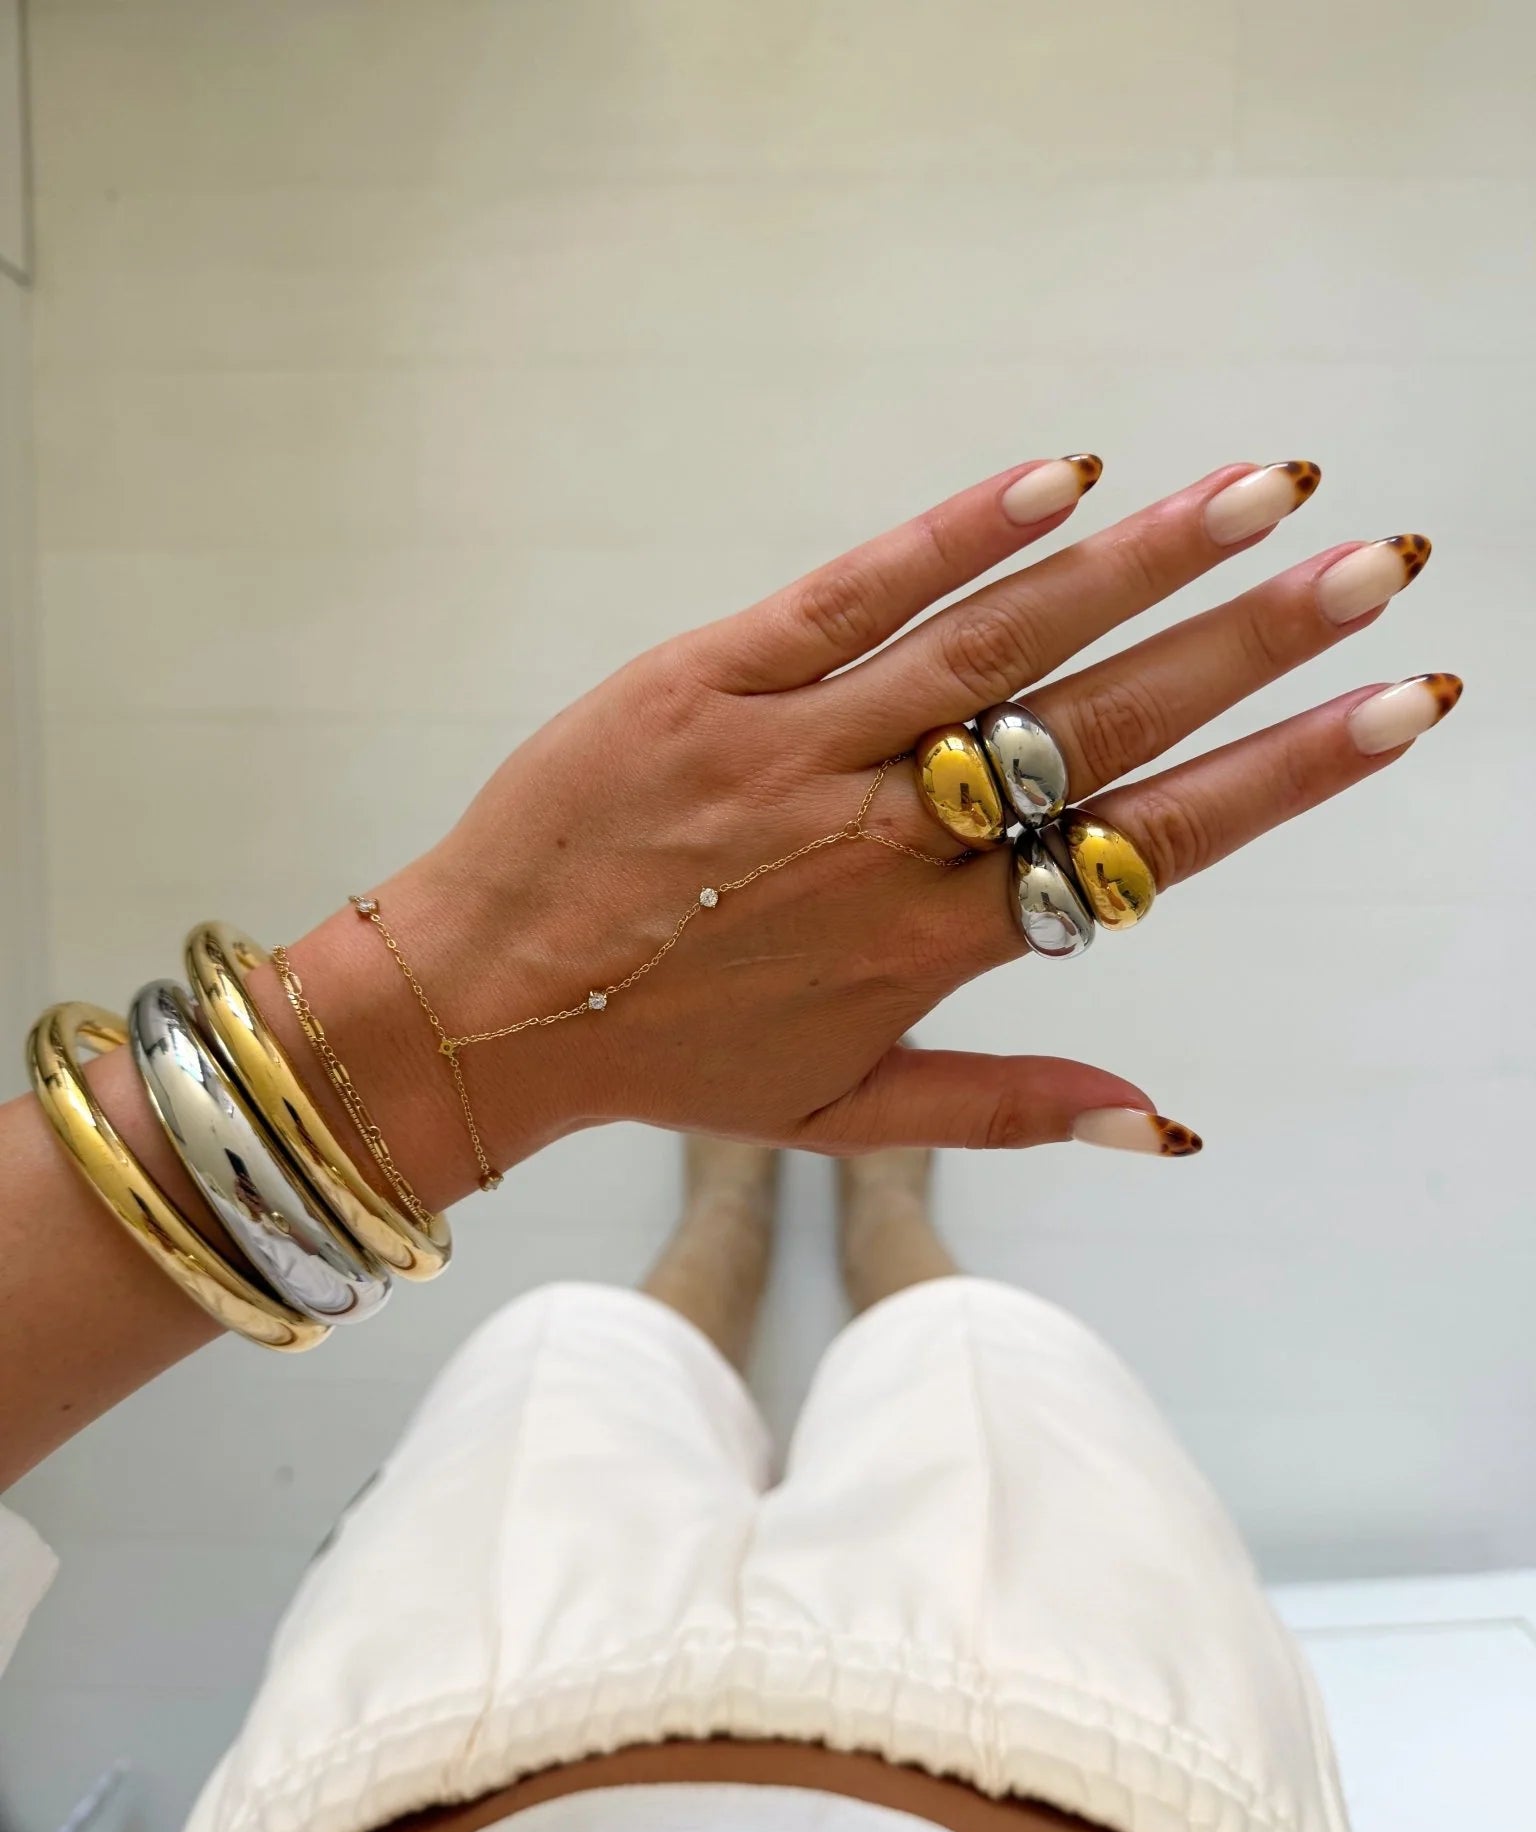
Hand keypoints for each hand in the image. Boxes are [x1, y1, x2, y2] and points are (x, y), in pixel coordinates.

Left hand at [273, 456, 1447, 1201]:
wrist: (482, 1005)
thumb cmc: (668, 1060)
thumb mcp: (840, 1118)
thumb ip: (1011, 1110)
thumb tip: (1172, 1131)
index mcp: (934, 945)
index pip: (1148, 846)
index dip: (1284, 776)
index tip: (1398, 708)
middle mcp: (888, 842)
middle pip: (1102, 725)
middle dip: (1258, 644)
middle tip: (1380, 571)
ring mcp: (800, 749)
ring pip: (999, 644)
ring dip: (1142, 563)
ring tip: (1267, 496)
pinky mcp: (711, 678)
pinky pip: (853, 595)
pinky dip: (959, 535)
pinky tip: (1067, 475)